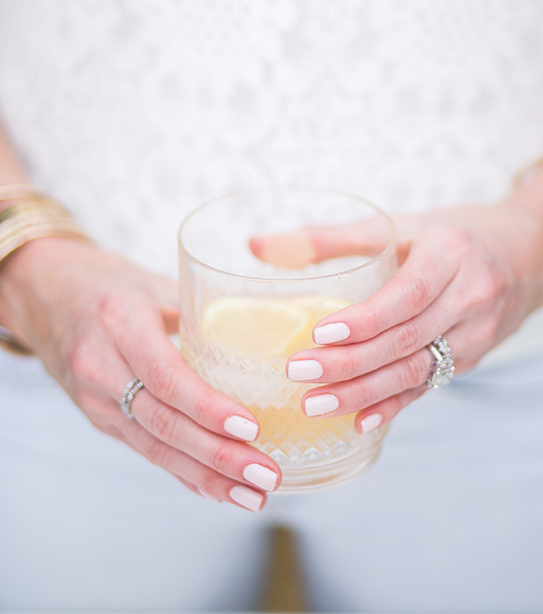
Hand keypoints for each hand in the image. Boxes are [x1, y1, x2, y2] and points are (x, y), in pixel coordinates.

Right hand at [0, 238, 280, 510]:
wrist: (45, 296)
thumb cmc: (108, 284)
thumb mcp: (152, 281)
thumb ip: (200, 308)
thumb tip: (260, 330)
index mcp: (119, 323)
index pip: (165, 376)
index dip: (207, 407)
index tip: (249, 427)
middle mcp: (101, 367)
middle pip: (162, 422)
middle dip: (217, 455)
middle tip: (264, 474)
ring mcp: (95, 400)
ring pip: (154, 446)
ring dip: (206, 476)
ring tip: (251, 494)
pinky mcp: (99, 418)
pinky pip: (145, 449)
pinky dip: (183, 472)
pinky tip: (217, 489)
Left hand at [252, 167, 542, 432]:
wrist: (531, 254)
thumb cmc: (455, 232)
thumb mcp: (400, 223)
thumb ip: (331, 236)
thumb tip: (255, 244)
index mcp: (453, 254)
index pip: (407, 295)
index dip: (365, 320)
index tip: (318, 334)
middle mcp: (472, 297)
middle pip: (407, 339)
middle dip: (351, 363)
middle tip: (298, 374)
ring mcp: (477, 334)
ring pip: (417, 370)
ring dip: (365, 392)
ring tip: (315, 405)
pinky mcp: (472, 358)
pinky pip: (429, 385)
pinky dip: (393, 405)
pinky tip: (360, 422)